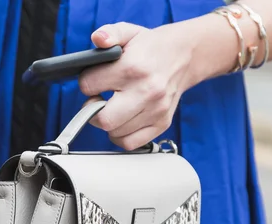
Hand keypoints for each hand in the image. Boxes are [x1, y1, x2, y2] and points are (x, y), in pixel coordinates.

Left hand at [79, 22, 194, 150]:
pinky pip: (131, 143)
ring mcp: (155, 110)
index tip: (94, 80)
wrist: (185, 56)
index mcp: (133, 68)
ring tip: (112, 108)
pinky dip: (121, 137)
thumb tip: (98, 39)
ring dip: (108, 123)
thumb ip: (109, 33)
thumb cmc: (152, 47)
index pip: (90, 85)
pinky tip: (121, 122)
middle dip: (92, 111)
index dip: (86, 83)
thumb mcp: (128, 32)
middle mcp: (146, 91)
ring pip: (115, 133)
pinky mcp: (161, 123)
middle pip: (104, 119)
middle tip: (97, 101)